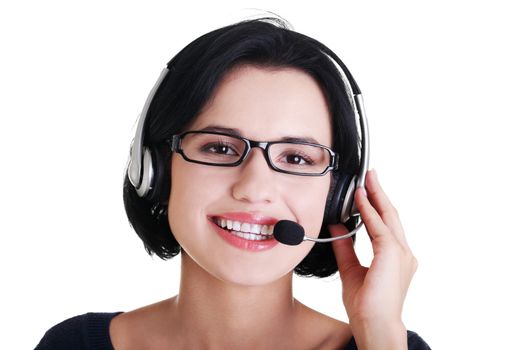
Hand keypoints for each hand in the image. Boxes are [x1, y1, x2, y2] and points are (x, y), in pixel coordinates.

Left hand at [329, 169, 416, 345]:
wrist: (373, 324)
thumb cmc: (366, 305)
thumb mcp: (349, 269)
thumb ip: (344, 247)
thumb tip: (336, 227)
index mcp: (396, 258)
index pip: (386, 224)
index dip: (376, 206)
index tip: (366, 191)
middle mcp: (403, 253)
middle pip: (391, 215)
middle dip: (380, 193)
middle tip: (370, 175)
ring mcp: (401, 253)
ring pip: (388, 216)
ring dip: (376, 196)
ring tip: (367, 180)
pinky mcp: (392, 254)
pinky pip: (379, 227)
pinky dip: (369, 211)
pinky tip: (360, 198)